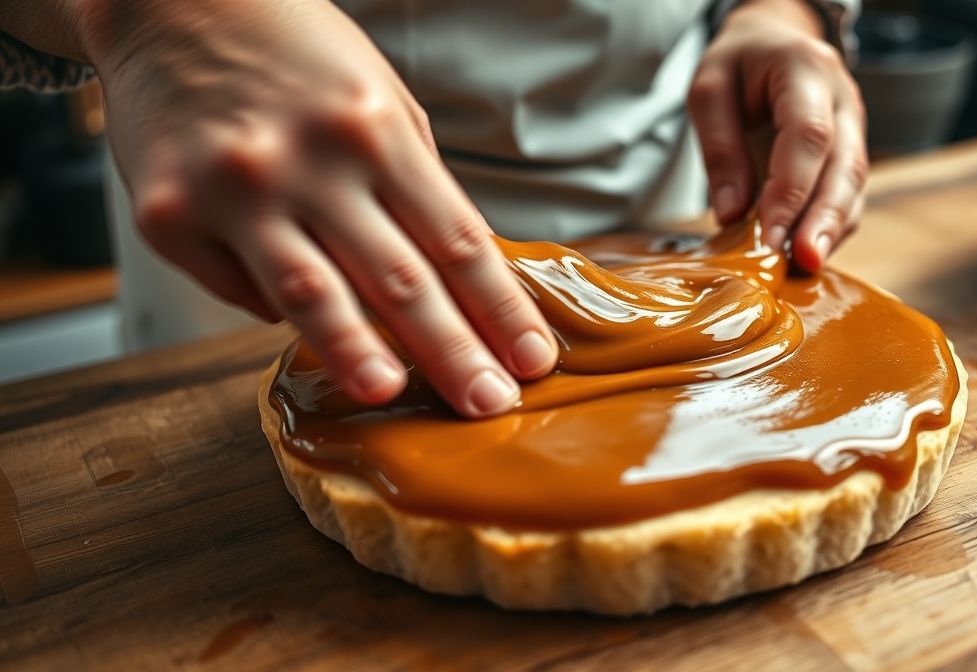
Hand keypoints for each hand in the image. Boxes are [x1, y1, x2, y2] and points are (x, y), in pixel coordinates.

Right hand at [86, 0, 557, 415]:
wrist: (169, 4)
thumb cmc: (296, 58)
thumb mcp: (379, 101)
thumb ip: (416, 188)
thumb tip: (461, 282)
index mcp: (375, 128)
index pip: (456, 240)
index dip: (500, 309)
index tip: (532, 360)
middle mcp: (308, 160)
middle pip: (398, 278)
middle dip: (452, 350)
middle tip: (489, 404)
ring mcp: (233, 190)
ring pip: (311, 294)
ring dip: (356, 352)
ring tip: (392, 395)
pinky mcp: (167, 215)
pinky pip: (238, 288)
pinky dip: (277, 312)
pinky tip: (307, 328)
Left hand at [688, 0, 866, 271]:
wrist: (774, 40)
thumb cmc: (738, 64)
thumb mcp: (708, 91)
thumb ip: (719, 149)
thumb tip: (731, 215)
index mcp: (806, 69)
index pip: (808, 136)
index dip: (792, 190)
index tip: (769, 237)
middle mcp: (842, 98)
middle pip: (845, 165)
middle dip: (824, 220)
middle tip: (802, 263)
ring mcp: (854, 125)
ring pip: (854, 185)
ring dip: (831, 229)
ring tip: (804, 267)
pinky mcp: (850, 151)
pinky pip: (848, 194)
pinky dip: (830, 226)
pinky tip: (807, 253)